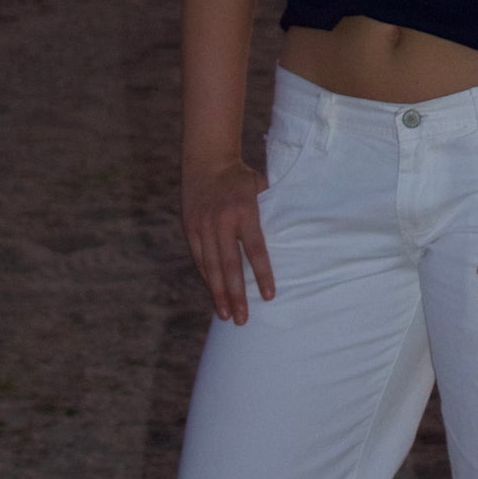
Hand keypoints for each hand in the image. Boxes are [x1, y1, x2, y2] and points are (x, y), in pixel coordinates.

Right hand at [182, 159, 273, 325]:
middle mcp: (221, 221)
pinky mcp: (190, 227)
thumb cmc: (240, 176)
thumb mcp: (260, 187)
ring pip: (211, 267)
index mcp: (243, 211)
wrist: (206, 158)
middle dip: (236, 295)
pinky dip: (207, 277)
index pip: (255, 250)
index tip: (268, 296)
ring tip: (226, 315)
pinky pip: (199, 258)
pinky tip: (214, 294)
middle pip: (230, 265)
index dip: (262, 275)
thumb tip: (287, 235)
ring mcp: (202, 225)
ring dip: (219, 293)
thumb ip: (269, 211)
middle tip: (243, 319)